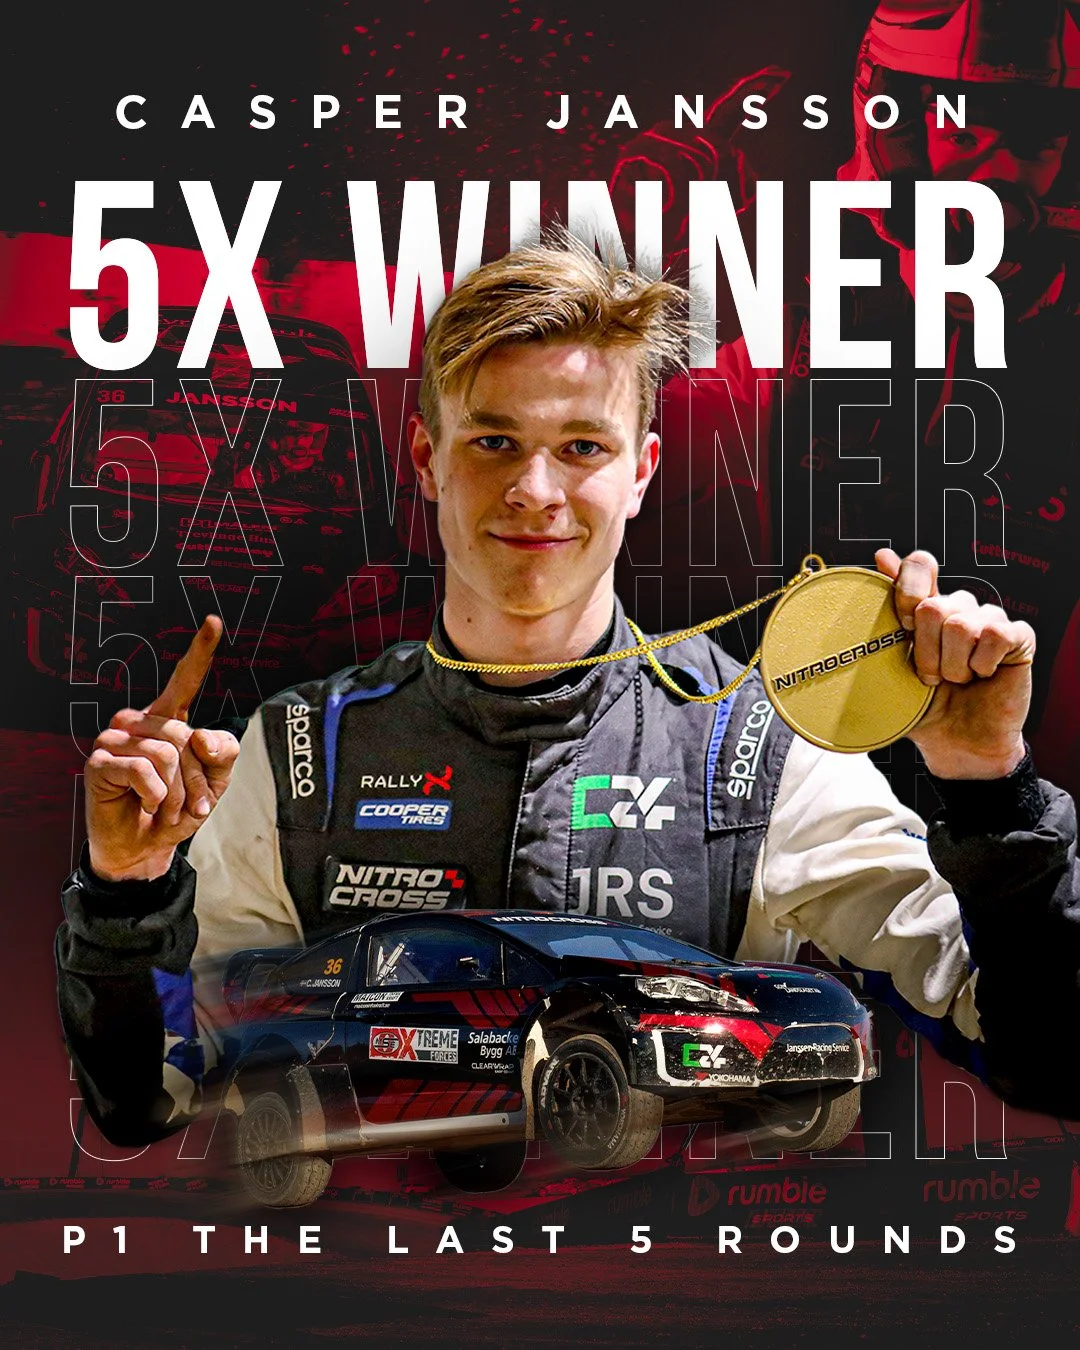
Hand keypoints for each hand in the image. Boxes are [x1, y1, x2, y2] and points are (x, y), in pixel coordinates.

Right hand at [84, 616, 240, 880]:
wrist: (146, 847)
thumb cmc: (177, 809)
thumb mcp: (215, 783)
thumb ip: (222, 754)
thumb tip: (198, 736)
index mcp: (168, 719)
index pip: (185, 680)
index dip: (200, 651)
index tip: (215, 622)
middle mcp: (138, 721)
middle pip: (184, 736)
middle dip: (197, 779)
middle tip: (193, 806)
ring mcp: (115, 739)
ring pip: (167, 753)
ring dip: (177, 792)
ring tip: (167, 808)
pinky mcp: (100, 761)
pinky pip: (144, 771)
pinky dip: (155, 795)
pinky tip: (147, 804)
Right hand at [609, 65, 790, 253]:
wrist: (635, 252)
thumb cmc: (674, 233)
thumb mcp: (719, 211)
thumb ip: (741, 185)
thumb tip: (737, 156)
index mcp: (698, 142)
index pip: (730, 113)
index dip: (755, 91)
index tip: (783, 75)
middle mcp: (677, 131)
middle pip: (720, 147)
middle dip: (717, 188)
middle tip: (697, 218)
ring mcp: (654, 138)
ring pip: (699, 159)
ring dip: (694, 200)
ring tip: (675, 219)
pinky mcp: (634, 152)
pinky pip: (675, 168)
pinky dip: (676, 199)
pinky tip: (664, 213)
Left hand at [876, 549, 1034, 779]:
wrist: (956, 743)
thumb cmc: (925, 706)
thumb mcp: (893, 665)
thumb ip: (888, 613)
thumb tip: (881, 556)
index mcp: (927, 608)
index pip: (920, 565)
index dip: (908, 590)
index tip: (903, 625)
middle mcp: (959, 608)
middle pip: (933, 605)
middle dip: (925, 652)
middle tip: (931, 677)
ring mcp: (989, 620)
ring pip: (960, 625)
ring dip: (952, 666)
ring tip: (957, 681)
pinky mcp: (1017, 637)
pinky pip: (993, 635)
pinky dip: (980, 664)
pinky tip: (982, 676)